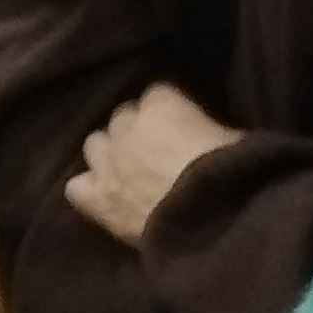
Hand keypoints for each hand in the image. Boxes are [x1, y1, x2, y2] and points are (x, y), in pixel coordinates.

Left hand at [65, 81, 237, 246]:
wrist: (208, 220)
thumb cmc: (234, 174)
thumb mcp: (236, 140)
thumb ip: (213, 130)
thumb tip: (215, 135)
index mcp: (163, 105)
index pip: (158, 92)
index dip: (171, 109)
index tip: (184, 123)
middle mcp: (127, 127)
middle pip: (123, 116)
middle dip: (137, 130)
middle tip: (158, 149)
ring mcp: (107, 163)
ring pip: (95, 145)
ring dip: (110, 153)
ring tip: (129, 169)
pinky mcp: (98, 199)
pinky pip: (77, 187)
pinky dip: (88, 188)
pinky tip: (104, 195)